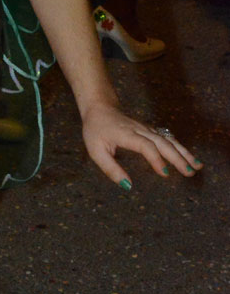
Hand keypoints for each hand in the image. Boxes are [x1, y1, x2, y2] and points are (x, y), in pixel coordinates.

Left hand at [80, 102, 202, 187]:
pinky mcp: (149, 130)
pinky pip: (167, 138)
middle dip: (178, 157)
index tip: (165, 173)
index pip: (146, 146)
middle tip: (190, 172)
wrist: (100, 108)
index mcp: (127, 135)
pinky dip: (179, 147)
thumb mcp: (96, 151)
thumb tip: (128, 186)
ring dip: (183, 152)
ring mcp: (146, 129)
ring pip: (168, 140)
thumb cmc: (96, 130)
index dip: (156, 159)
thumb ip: (111, 169)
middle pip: (163, 143)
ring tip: (197, 165)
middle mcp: (140, 130)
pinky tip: (189, 157)